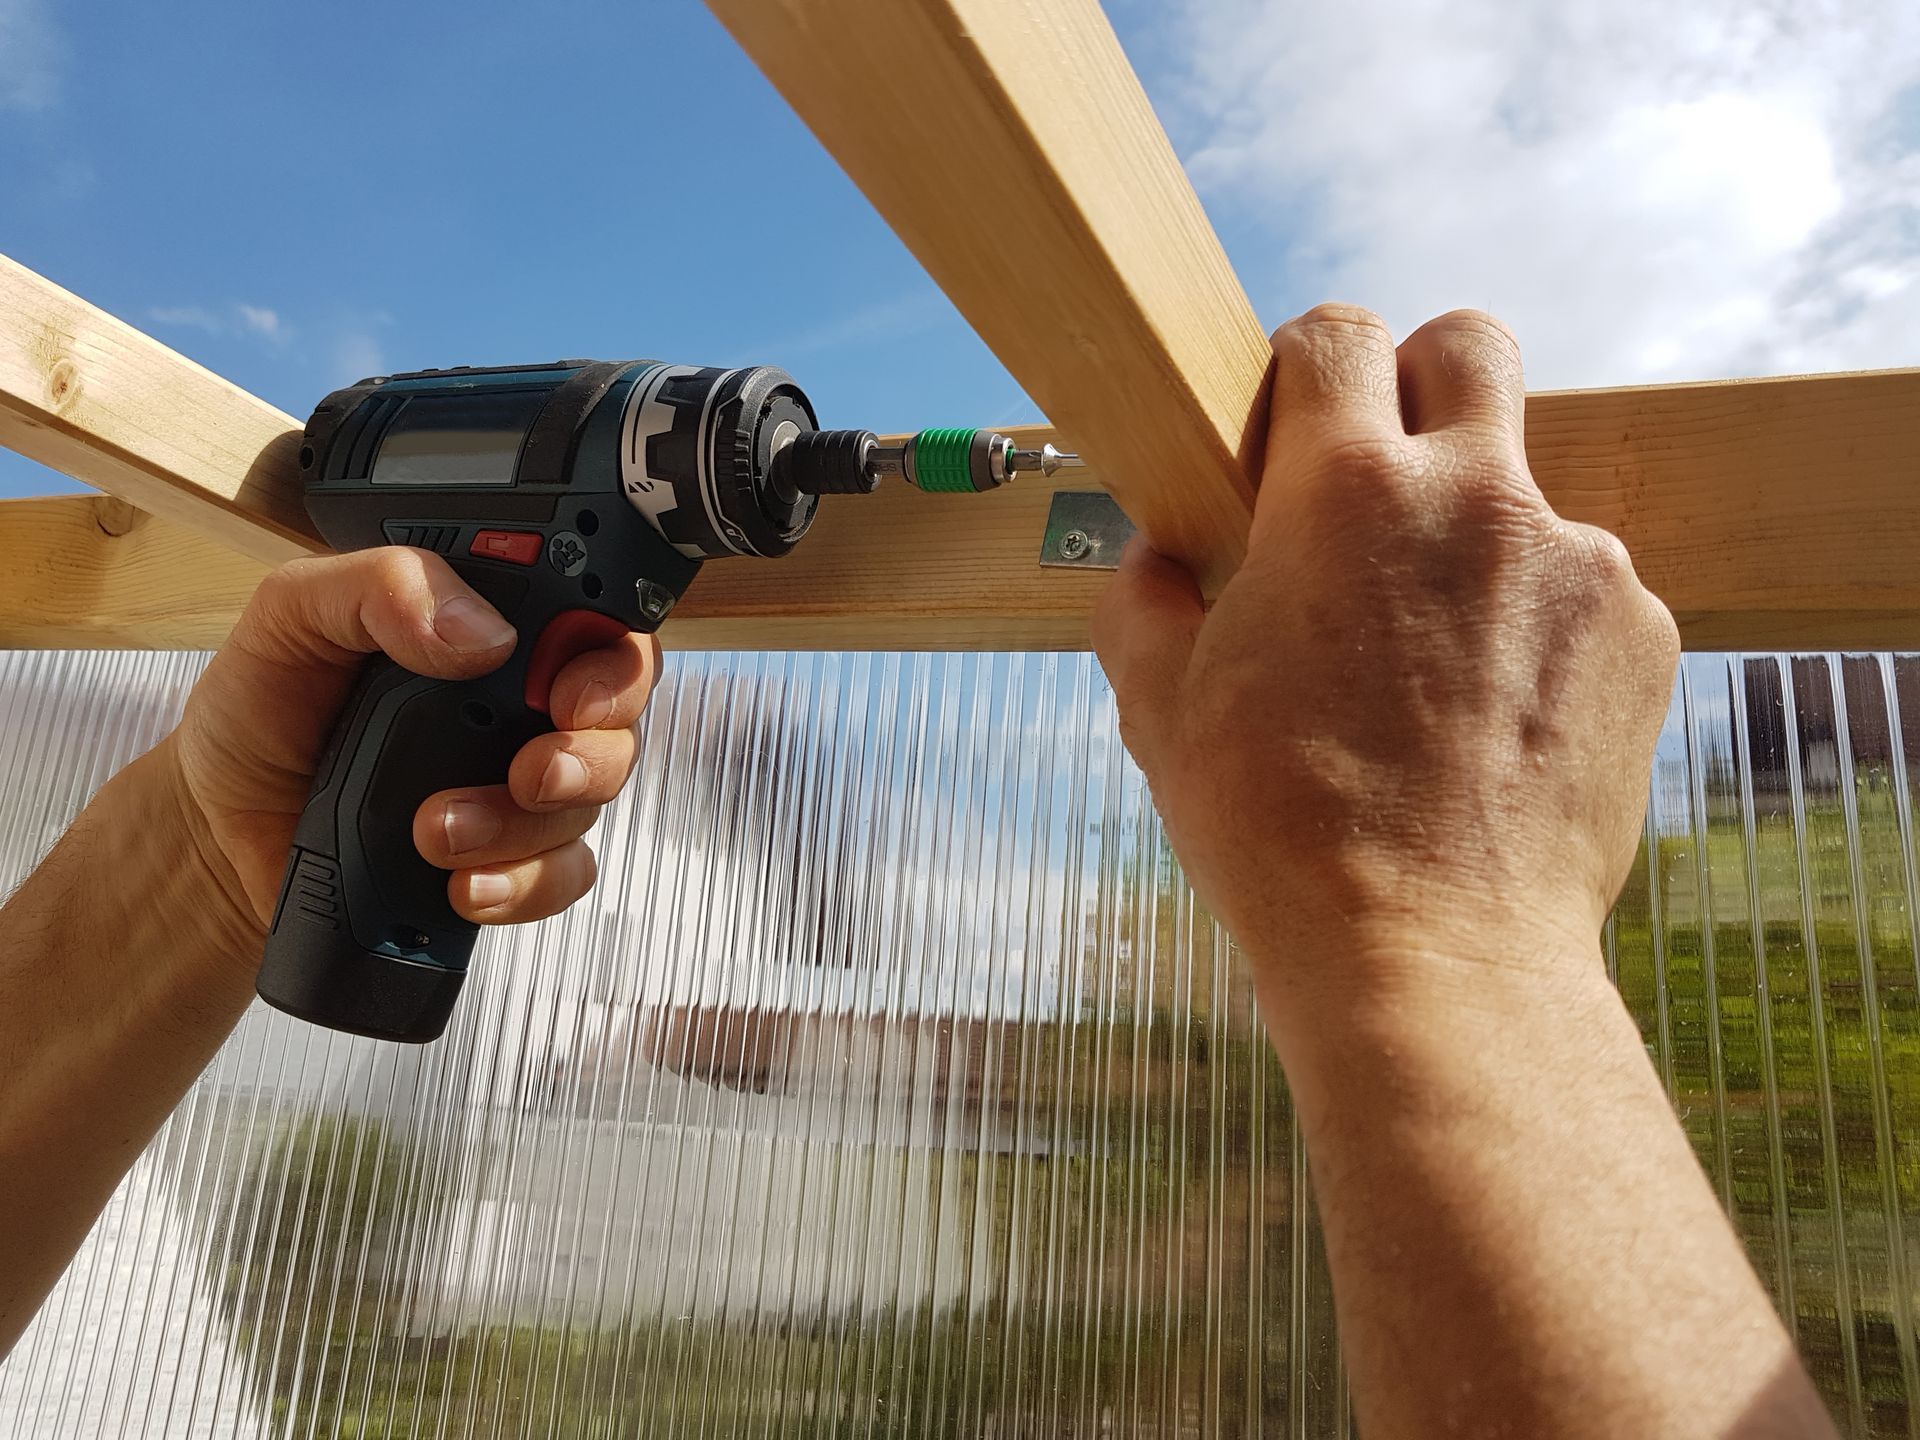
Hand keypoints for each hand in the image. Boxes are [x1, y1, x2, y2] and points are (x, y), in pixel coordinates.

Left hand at [157, 546, 657, 965]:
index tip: (570, 688)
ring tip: (434, 830)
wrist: (219, 831)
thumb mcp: (292, 615)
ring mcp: (517, 785)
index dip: (610, 653)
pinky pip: (562, 876)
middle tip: (529, 770)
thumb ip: (380, 589)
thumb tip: (478, 630)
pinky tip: (463, 885)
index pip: (593, 621)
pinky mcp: (505, 859)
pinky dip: (522, 887)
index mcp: (486, 626)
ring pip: (588, 805)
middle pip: (617, 719)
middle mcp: (518, 702)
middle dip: (591, 752)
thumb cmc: (260, 712)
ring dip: (522, 827)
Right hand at [1093, 306, 1678, 1002]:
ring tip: (1431, 663)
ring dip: (1476, 539)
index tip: (1293, 430)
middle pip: (1471, 346)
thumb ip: (1142, 603)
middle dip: (1422, 383)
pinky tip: (1491, 716)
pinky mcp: (1642, 635)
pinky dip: (1538, 626)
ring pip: (1526, 489)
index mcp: (1342, 494)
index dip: (1306, 368)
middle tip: (1382, 478)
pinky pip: (1586, 587)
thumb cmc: (1283, 834)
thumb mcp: (1160, 712)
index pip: (1337, 335)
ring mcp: (1577, 561)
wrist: (1433, 955)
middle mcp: (1475, 498)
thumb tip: (1152, 559)